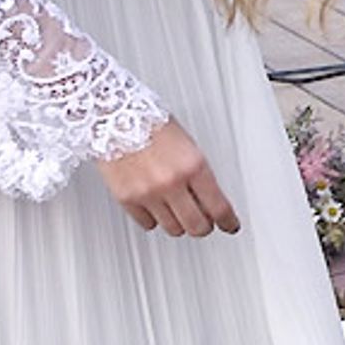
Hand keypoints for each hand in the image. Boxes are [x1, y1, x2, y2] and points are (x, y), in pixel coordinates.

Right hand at [97, 120, 240, 237]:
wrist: (115, 116)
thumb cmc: (151, 124)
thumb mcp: (187, 145)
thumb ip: (199, 174)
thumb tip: (209, 200)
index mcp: (193, 165)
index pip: (218, 207)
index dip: (227, 222)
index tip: (230, 225)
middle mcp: (172, 182)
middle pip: (197, 226)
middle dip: (204, 227)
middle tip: (205, 222)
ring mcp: (149, 193)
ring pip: (173, 229)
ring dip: (179, 223)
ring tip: (178, 210)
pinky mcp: (127, 199)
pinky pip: (148, 224)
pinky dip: (154, 218)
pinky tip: (156, 205)